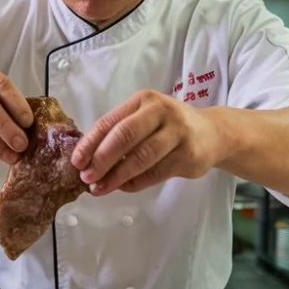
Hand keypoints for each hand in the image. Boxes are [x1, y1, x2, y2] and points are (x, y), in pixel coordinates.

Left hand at [71, 90, 224, 194]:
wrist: (212, 133)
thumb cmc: (169, 126)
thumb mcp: (146, 118)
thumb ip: (120, 132)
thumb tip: (87, 159)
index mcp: (144, 100)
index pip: (110, 122)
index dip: (90, 143)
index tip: (76, 162)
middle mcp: (161, 112)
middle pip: (125, 136)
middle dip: (101, 159)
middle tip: (86, 177)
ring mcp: (177, 133)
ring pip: (141, 157)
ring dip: (116, 176)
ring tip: (100, 188)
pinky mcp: (188, 155)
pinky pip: (155, 173)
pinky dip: (135, 183)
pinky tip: (122, 187)